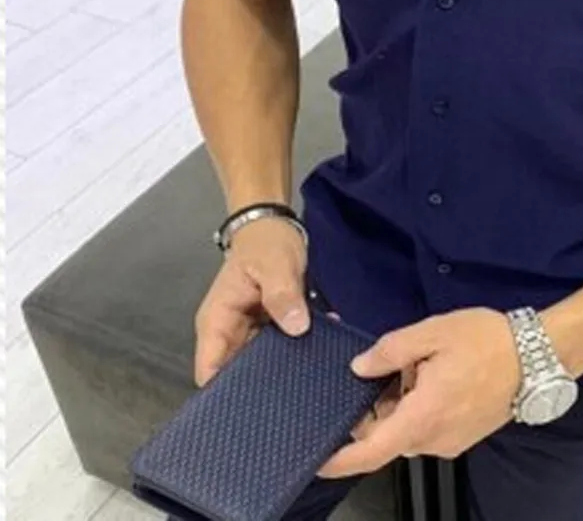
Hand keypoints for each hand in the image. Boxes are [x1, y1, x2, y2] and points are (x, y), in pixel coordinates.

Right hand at [194, 217, 308, 385]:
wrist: (273, 224)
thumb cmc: (266, 242)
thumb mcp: (275, 265)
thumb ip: (282, 296)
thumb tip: (296, 328)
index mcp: (217, 321)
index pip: (209, 371)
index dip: (224, 395)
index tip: (253, 408)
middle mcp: (229, 332)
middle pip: (236, 373)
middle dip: (262, 387)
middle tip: (294, 399)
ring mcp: (249, 330)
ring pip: (261, 363)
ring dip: (285, 368)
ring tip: (313, 379)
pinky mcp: (269, 326)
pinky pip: (280, 345)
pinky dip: (297, 348)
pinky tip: (322, 352)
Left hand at [319, 308, 520, 478]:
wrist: (538, 356)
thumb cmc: (487, 341)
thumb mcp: (434, 332)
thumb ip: (391, 350)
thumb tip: (360, 366)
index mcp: (422, 416)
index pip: (370, 452)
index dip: (340, 460)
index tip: (317, 459)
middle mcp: (434, 438)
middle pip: (386, 436)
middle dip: (373, 410)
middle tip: (375, 371)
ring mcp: (451, 441)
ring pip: (408, 430)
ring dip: (399, 405)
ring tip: (411, 365)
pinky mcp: (463, 436)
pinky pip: (428, 428)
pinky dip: (418, 408)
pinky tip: (429, 376)